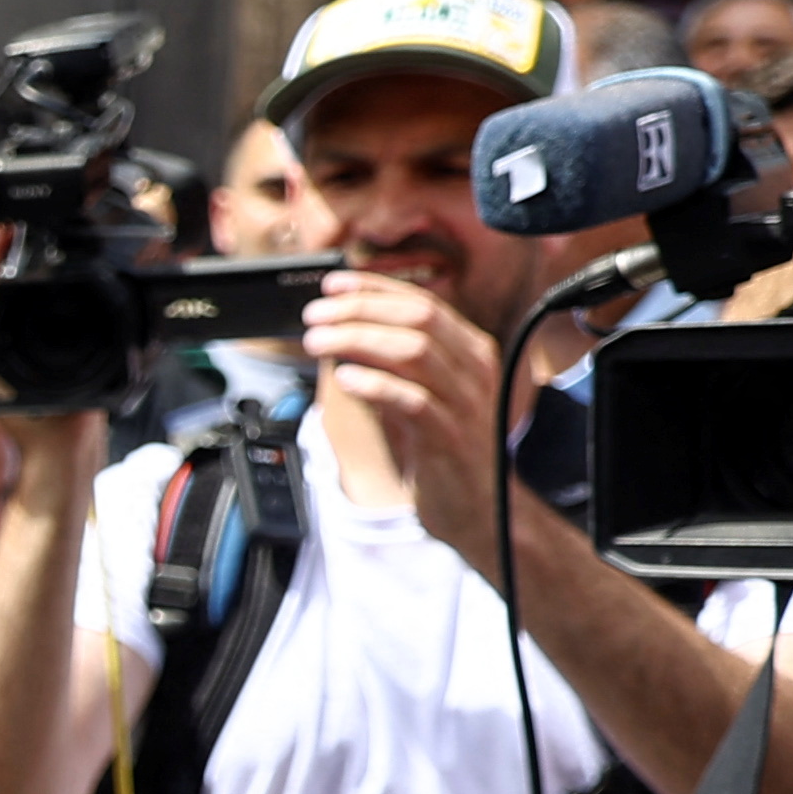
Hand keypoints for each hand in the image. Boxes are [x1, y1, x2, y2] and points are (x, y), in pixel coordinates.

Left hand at [300, 261, 512, 552]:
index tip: (332, 286)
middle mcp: (475, 370)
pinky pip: (414, 401)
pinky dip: (376, 384)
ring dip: (358, 339)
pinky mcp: (450, 437)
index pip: (422, 303)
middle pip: (417, 319)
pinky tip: (346, 379)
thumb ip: (388, 363)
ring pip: (414, 352)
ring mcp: (466, 403)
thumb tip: (339, 331)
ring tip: (318, 341)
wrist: (477, 507)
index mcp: (470, 351)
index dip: (374, 289)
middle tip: (315, 315)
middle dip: (360, 309)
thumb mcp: (416, 394)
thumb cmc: (441, 448)